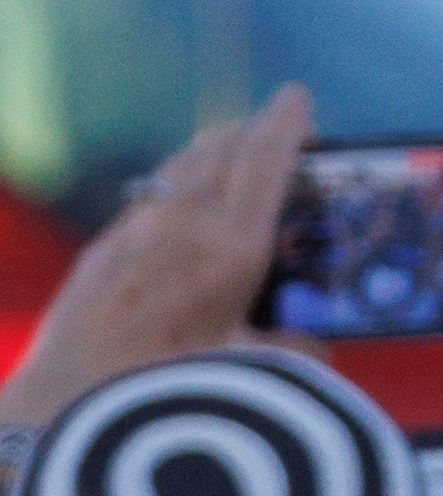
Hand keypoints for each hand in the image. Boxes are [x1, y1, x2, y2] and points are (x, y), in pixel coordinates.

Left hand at [0, 85, 312, 426]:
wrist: (71, 398)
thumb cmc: (168, 386)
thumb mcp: (250, 371)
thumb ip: (293, 349)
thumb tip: (318, 344)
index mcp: (233, 245)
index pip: (266, 159)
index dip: (286, 122)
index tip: (299, 96)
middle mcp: (185, 222)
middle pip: (224, 148)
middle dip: (254, 129)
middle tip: (277, 125)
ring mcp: (138, 228)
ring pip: (184, 164)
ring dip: (215, 149)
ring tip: (234, 147)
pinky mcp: (105, 245)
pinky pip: (154, 192)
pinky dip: (180, 180)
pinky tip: (184, 197)